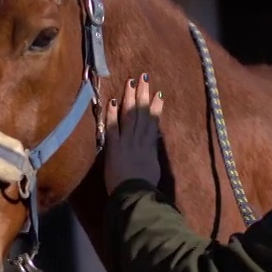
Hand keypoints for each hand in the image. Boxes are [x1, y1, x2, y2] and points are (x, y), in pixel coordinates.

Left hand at [104, 73, 164, 194]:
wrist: (135, 194)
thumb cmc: (145, 185)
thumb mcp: (153, 166)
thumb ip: (152, 151)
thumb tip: (154, 139)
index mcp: (150, 145)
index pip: (153, 121)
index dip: (155, 107)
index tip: (158, 93)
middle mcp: (139, 139)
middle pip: (142, 113)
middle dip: (143, 94)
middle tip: (144, 77)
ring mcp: (126, 141)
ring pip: (129, 115)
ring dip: (130, 97)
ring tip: (131, 82)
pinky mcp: (113, 147)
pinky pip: (113, 127)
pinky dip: (113, 114)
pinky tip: (113, 101)